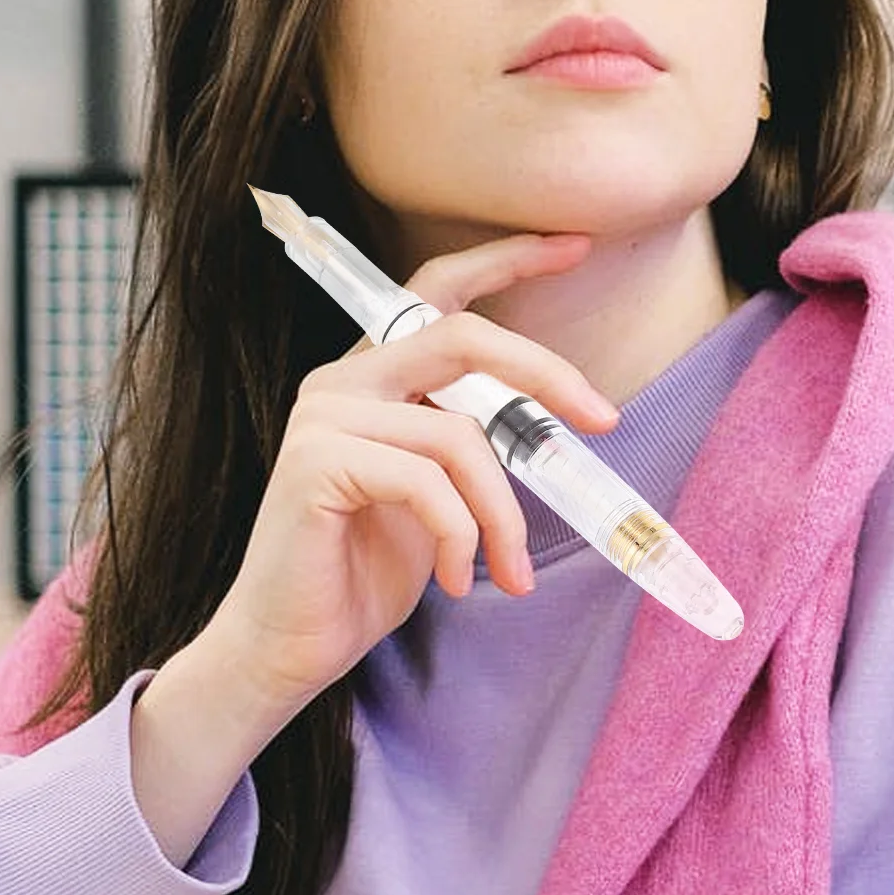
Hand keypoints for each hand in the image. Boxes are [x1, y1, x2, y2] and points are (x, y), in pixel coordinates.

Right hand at [205, 229, 615, 724]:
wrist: (288, 649)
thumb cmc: (365, 571)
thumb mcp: (440, 494)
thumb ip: (473, 442)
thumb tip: (559, 425)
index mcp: (376, 375)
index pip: (439, 289)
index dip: (508, 259)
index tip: (576, 245)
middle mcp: (346, 379)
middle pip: (465, 337)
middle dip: (545, 374)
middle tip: (605, 420)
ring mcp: (324, 414)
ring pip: (460, 434)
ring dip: (503, 511)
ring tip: (510, 569)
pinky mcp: (317, 461)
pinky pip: (428, 482)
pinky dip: (463, 535)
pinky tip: (458, 578)